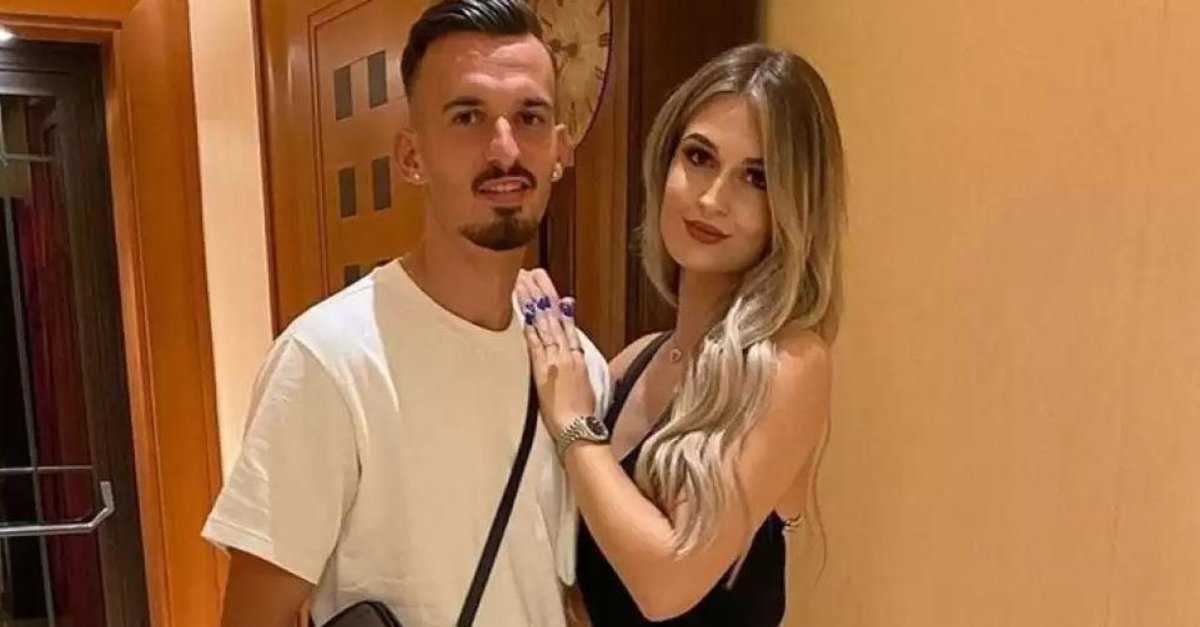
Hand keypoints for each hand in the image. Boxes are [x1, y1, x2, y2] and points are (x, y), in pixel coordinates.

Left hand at [517, 269, 594, 432]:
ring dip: (533, 301)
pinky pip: (534, 342)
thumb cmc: (584, 413)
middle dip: (542, 292)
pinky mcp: (543, 370)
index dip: (555, 301)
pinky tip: (521, 310)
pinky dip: (528, 325)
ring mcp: (555, 360)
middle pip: (552, 316)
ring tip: (523, 281)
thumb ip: (580, 362)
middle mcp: (566, 354)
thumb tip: (574, 350)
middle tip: (531, 272)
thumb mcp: (589, 384)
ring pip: (543, 324)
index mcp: (578, 356)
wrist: (579, 429)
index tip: (546, 284)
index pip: (565, 322)